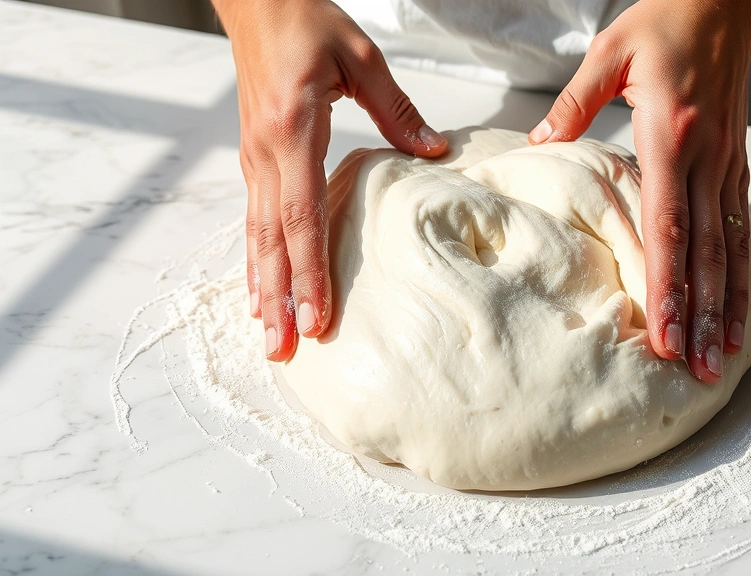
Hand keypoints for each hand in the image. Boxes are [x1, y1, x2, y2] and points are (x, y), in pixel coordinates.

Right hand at [213, 0, 447, 360]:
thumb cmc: (304, 19)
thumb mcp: (360, 56)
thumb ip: (397, 109)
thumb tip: (435, 151)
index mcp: (292, 133)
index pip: (302, 217)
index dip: (310, 272)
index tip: (318, 317)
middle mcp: (264, 154)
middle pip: (273, 241)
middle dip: (279, 300)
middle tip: (284, 351)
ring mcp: (254, 158)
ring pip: (258, 236)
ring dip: (264, 288)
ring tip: (270, 335)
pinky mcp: (255, 157)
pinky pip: (255, 218)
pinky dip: (258, 258)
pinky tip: (262, 286)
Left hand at [529, 0, 750, 382]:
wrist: (722, 0)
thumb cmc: (664, 23)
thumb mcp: (609, 53)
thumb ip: (573, 103)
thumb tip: (540, 143)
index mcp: (669, 135)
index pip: (665, 226)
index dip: (664, 285)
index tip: (659, 332)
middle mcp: (706, 157)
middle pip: (702, 251)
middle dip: (696, 314)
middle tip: (693, 368)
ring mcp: (727, 163)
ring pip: (730, 246)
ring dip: (725, 304)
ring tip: (720, 354)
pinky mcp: (737, 163)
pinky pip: (742, 225)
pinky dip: (743, 270)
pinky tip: (738, 304)